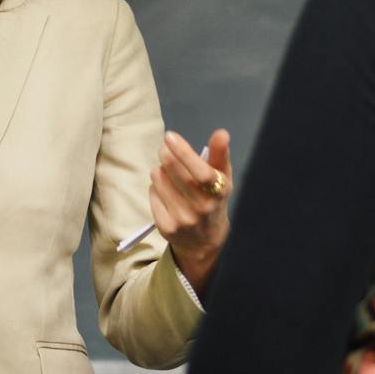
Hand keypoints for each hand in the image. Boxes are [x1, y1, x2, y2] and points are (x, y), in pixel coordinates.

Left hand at [149, 128, 232, 297]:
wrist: (204, 240)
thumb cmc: (213, 200)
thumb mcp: (223, 178)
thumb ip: (221, 154)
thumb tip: (222, 133)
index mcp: (219, 192)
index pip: (200, 171)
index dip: (183, 151)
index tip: (170, 136)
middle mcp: (201, 207)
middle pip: (173, 171)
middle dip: (165, 154)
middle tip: (165, 148)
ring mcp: (183, 219)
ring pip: (158, 179)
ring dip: (159, 170)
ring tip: (167, 173)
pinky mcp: (166, 227)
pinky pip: (152, 194)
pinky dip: (155, 187)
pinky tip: (164, 191)